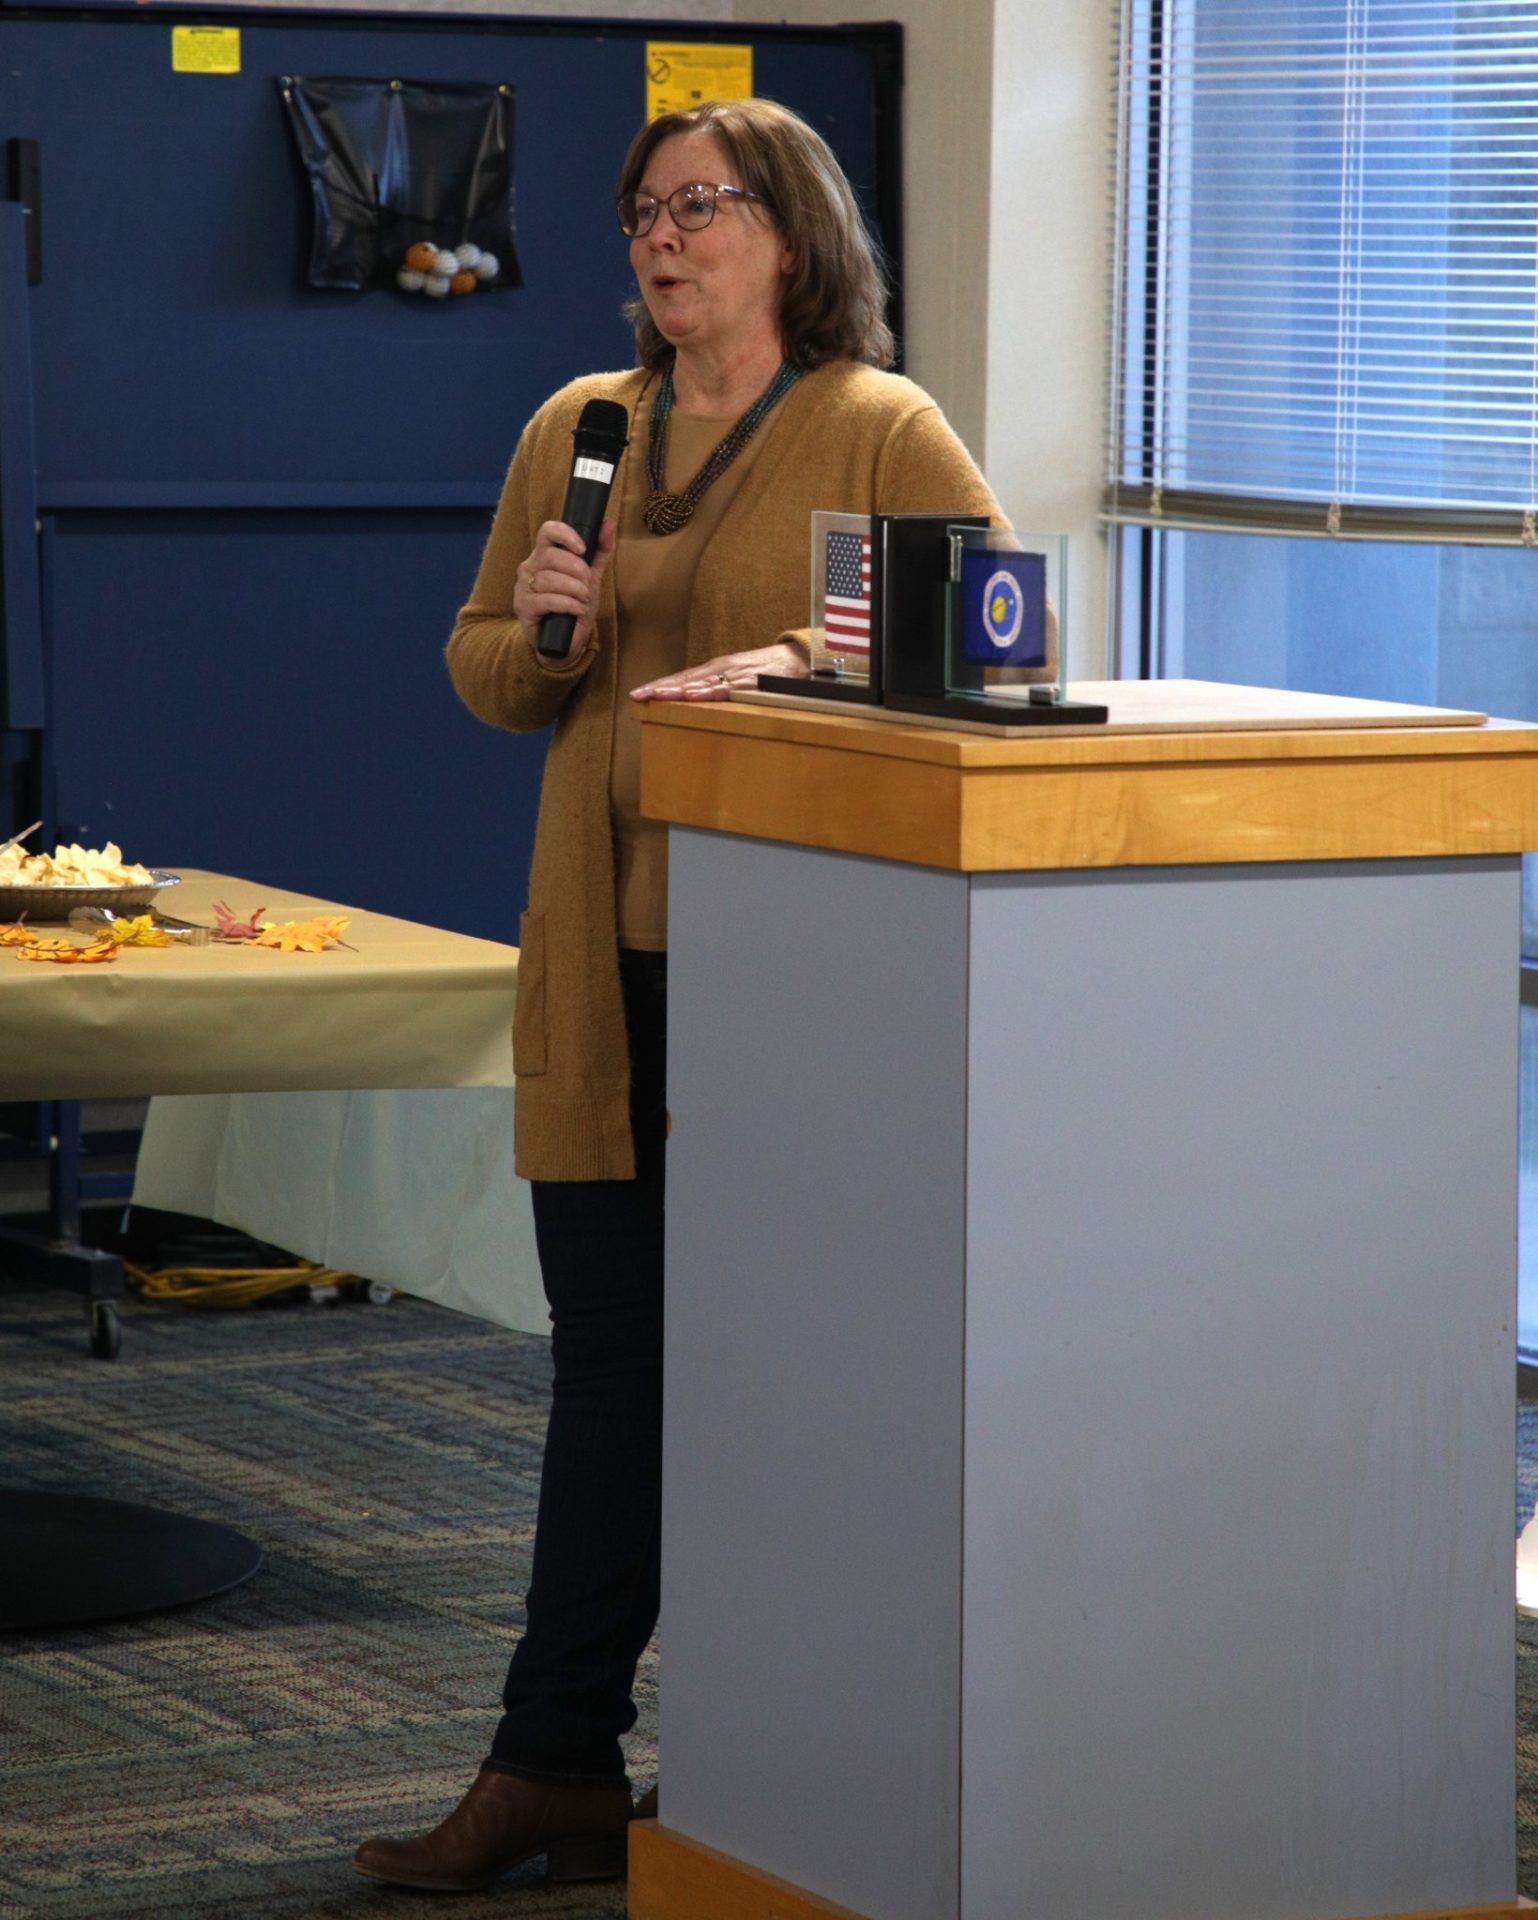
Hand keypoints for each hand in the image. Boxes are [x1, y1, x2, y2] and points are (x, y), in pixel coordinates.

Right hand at [515, 519, 616, 657]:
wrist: (563, 641)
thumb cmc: (573, 605)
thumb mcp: (590, 577)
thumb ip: (600, 551)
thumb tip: (609, 523)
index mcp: (544, 554)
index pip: (547, 531)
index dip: (566, 535)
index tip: (583, 549)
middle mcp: (529, 567)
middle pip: (550, 555)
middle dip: (576, 569)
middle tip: (587, 584)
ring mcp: (523, 587)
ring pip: (549, 579)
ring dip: (574, 589)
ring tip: (584, 599)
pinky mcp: (523, 608)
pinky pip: (546, 600)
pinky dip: (567, 604)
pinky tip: (577, 609)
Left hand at [630, 640, 808, 701]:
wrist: (796, 659)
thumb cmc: (765, 671)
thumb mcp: (735, 678)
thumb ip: (715, 688)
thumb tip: (692, 700)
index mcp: (715, 669)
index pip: (681, 677)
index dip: (659, 685)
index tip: (636, 694)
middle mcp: (720, 669)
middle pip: (684, 679)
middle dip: (660, 687)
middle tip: (637, 695)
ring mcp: (734, 675)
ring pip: (701, 683)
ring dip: (678, 689)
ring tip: (657, 695)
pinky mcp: (750, 682)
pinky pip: (727, 689)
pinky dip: (709, 692)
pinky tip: (694, 696)